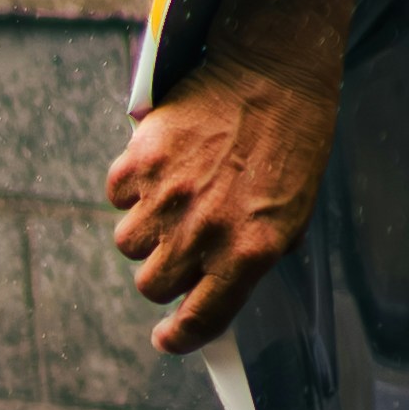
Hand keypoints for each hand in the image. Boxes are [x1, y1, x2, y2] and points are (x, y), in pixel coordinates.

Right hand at [108, 59, 339, 356]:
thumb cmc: (292, 142)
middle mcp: (203, 231)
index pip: (200, 319)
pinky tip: (161, 167)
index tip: (167, 338)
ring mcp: (168, 195)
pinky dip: (132, 187)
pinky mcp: (142, 158)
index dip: (179, 337)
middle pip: (152, 285)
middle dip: (166, 272)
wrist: (273, 70)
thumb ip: (252, 256)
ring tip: (175, 196)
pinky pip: (117, 194)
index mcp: (248, 251)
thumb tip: (214, 286)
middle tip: (183, 243)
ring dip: (147, 229)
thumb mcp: (292, 214)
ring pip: (129, 244)